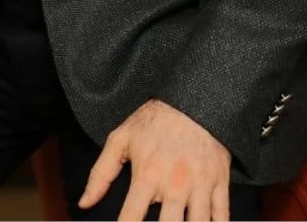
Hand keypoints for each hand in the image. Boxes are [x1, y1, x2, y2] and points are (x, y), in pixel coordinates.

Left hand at [78, 98, 231, 220]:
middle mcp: (174, 184)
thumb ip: (101, 174)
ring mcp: (200, 184)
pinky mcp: (220, 182)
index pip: (131, 219)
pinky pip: (222, 216)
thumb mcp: (121, 139)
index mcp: (147, 175)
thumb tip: (84, 203)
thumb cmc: (154, 120)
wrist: (193, 96)